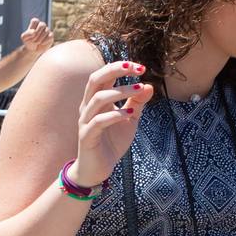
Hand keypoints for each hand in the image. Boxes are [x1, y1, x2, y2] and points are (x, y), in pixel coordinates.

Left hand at [20, 18, 54, 54]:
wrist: (33, 50)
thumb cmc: (28, 41)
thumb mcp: (24, 38)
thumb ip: (27, 33)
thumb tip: (34, 31)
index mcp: (35, 23)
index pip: (35, 21)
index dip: (33, 28)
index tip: (31, 34)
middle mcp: (42, 25)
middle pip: (42, 24)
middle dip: (37, 33)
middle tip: (33, 39)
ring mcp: (47, 30)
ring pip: (46, 31)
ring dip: (40, 38)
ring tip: (36, 43)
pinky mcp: (51, 36)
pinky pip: (50, 36)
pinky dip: (45, 40)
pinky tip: (42, 43)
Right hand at [68, 60, 155, 186]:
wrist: (98, 168)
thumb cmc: (112, 142)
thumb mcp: (129, 120)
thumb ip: (137, 103)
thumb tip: (149, 85)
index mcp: (96, 100)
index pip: (104, 76)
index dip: (120, 67)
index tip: (140, 67)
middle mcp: (88, 107)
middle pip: (95, 80)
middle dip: (115, 70)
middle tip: (136, 69)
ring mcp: (85, 121)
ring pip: (98, 98)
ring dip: (120, 91)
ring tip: (139, 90)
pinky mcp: (86, 136)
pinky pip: (98, 121)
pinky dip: (115, 115)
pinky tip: (130, 114)